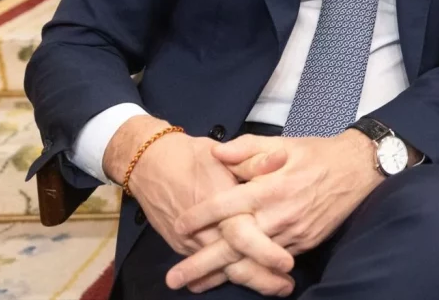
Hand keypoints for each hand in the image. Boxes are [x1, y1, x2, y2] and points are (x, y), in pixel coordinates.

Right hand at [103, 117, 291, 294]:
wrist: (150, 165)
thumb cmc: (193, 156)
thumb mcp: (225, 153)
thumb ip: (253, 159)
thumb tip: (280, 159)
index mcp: (222, 204)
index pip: (245, 236)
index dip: (266, 252)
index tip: (288, 263)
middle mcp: (207, 229)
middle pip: (236, 263)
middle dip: (263, 278)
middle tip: (287, 287)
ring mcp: (193, 242)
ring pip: (223, 270)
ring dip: (250, 281)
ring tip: (276, 288)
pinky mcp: (183, 247)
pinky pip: (208, 268)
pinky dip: (225, 278)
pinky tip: (245, 284)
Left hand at [168, 131, 382, 289]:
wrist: (358, 169)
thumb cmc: (316, 154)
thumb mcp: (283, 142)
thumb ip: (247, 148)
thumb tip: (216, 152)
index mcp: (270, 187)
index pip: (227, 205)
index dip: (200, 216)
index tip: (179, 224)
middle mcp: (279, 215)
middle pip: (233, 244)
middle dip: (201, 263)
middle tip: (173, 278)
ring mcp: (292, 234)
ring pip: (251, 260)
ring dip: (221, 274)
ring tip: (194, 285)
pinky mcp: (304, 244)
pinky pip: (272, 262)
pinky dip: (251, 273)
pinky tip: (232, 279)